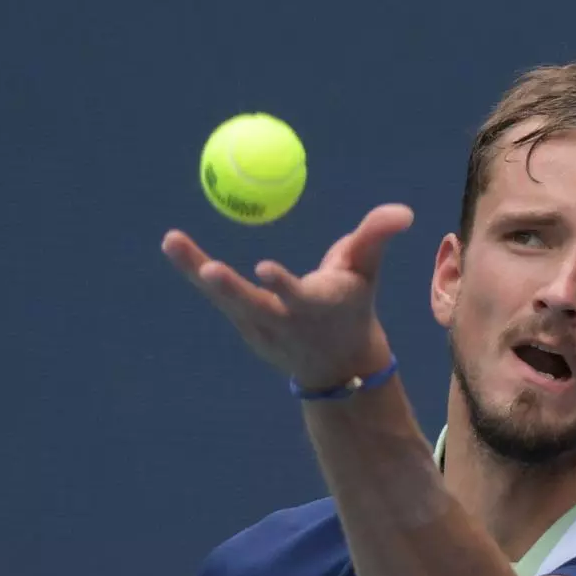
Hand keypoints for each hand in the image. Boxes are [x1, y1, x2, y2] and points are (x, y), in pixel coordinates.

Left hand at [162, 204, 414, 388]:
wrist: (336, 364)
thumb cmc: (351, 305)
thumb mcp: (366, 272)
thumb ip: (376, 238)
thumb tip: (404, 211)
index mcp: (316, 307)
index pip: (296, 297)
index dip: (281, 285)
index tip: (264, 269)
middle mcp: (283, 322)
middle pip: (251, 305)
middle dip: (229, 289)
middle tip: (207, 267)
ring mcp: (258, 328)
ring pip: (225, 298)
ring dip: (195, 270)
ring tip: (171, 240)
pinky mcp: (243, 325)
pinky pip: (218, 294)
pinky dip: (196, 270)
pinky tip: (177, 247)